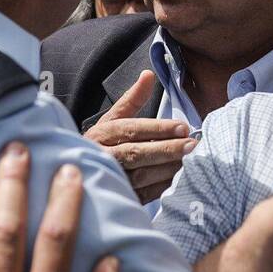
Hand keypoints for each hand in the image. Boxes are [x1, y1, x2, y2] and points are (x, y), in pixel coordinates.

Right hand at [84, 70, 195, 202]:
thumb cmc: (102, 142)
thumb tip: (149, 75)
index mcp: (102, 134)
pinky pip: (145, 193)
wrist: (80, 171)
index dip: (158, 128)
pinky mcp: (120, 196)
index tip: (183, 127)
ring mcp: (111, 178)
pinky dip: (164, 186)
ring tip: (191, 161)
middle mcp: (103, 156)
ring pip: (142, 176)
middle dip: (166, 149)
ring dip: (168, 168)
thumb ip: (132, 99)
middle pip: (137, 153)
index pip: (132, 129)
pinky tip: (181, 178)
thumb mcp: (112, 118)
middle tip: (192, 145)